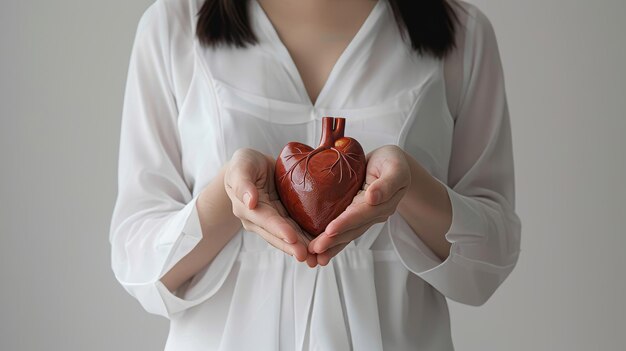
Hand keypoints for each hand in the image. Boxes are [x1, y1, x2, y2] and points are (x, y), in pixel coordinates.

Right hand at [224, 148, 315, 264]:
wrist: (253, 166)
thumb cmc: (244, 164)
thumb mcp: (241, 166)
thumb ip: (243, 183)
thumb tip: (249, 202)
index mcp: (247, 209)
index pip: (265, 220)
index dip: (279, 229)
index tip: (292, 238)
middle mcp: (260, 220)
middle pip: (278, 235)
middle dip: (293, 247)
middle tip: (308, 256)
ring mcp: (273, 221)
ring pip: (289, 237)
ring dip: (302, 248)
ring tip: (317, 259)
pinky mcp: (285, 218)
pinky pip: (297, 230)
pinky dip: (308, 239)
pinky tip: (322, 248)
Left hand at [308, 145, 410, 265]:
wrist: (390, 164)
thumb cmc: (393, 162)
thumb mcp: (396, 168)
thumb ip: (387, 183)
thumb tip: (373, 198)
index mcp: (383, 203)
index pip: (362, 214)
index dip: (346, 222)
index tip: (330, 230)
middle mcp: (373, 213)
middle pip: (352, 229)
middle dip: (333, 240)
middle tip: (315, 249)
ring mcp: (364, 216)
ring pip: (347, 232)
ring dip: (331, 244)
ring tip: (313, 254)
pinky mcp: (355, 214)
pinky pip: (343, 228)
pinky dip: (332, 239)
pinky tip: (319, 249)